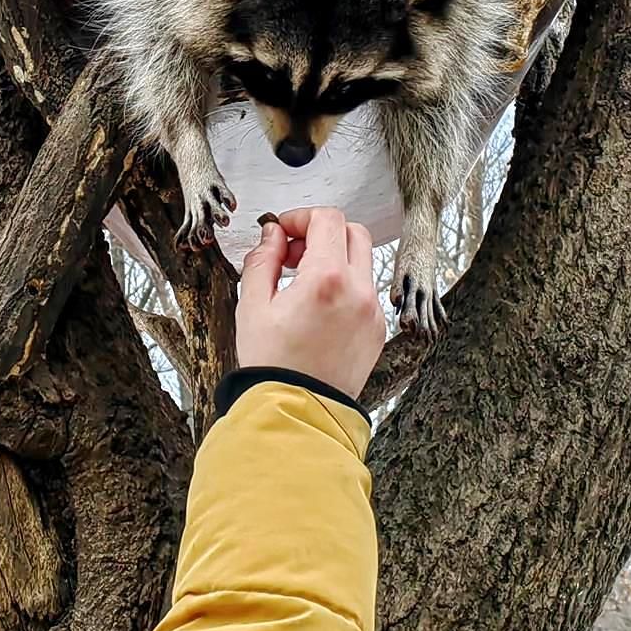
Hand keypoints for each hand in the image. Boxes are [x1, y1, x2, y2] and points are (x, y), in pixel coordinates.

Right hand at [236, 207, 385, 400]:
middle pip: (353, 232)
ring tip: (302, 283)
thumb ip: (262, 259)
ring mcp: (373, 312)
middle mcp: (358, 291)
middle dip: (322, 233)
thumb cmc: (272, 365)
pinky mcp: (377, 330)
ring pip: (362, 261)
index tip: (282, 231)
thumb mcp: (252, 305)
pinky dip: (345, 286)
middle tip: (293, 253)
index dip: (300, 217)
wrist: (297, 412)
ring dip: (335, 259)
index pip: (327, 219)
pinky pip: (366, 291)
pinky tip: (318, 308)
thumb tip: (272, 235)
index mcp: (327, 279)